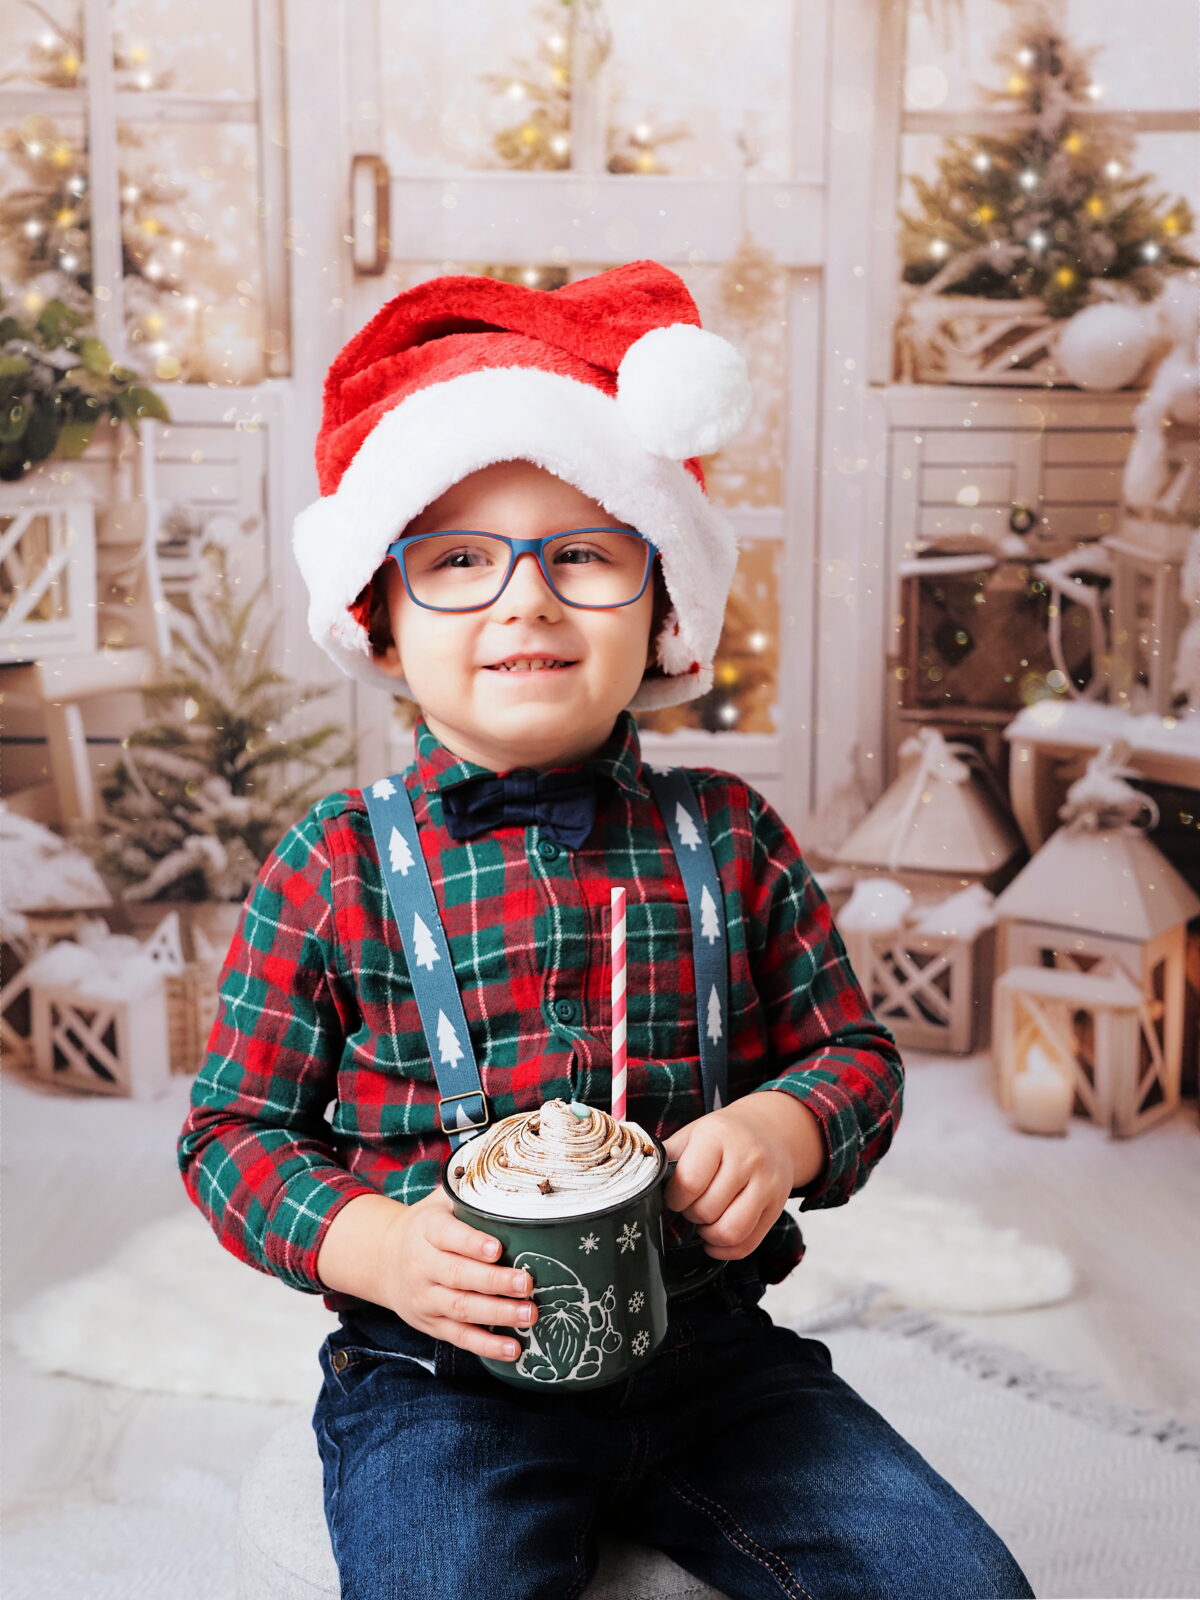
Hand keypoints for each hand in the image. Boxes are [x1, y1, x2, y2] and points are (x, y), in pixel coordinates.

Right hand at [378, 1189, 535, 1362]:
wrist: (382, 1259)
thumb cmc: (427, 1225)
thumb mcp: (440, 1200)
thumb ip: (470, 1187)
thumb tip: (512, 1164)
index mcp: (427, 1230)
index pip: (448, 1237)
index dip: (472, 1244)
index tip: (497, 1249)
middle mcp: (422, 1265)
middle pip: (458, 1276)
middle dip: (494, 1282)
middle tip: (528, 1284)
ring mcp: (425, 1298)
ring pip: (460, 1309)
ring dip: (497, 1314)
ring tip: (529, 1314)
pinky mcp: (430, 1324)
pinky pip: (458, 1337)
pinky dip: (486, 1346)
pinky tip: (513, 1349)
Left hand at [662, 1093, 822, 1260]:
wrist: (772, 1131)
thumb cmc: (725, 1135)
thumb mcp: (694, 1133)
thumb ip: (668, 1156)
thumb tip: (641, 1182)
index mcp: (718, 1136)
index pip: (690, 1182)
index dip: (674, 1198)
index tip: (673, 1197)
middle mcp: (747, 1158)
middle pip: (708, 1210)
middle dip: (690, 1215)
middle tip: (689, 1206)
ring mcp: (767, 1184)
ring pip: (730, 1232)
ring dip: (708, 1235)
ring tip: (704, 1221)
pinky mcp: (777, 1207)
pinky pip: (748, 1244)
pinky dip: (726, 1250)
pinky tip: (716, 1238)